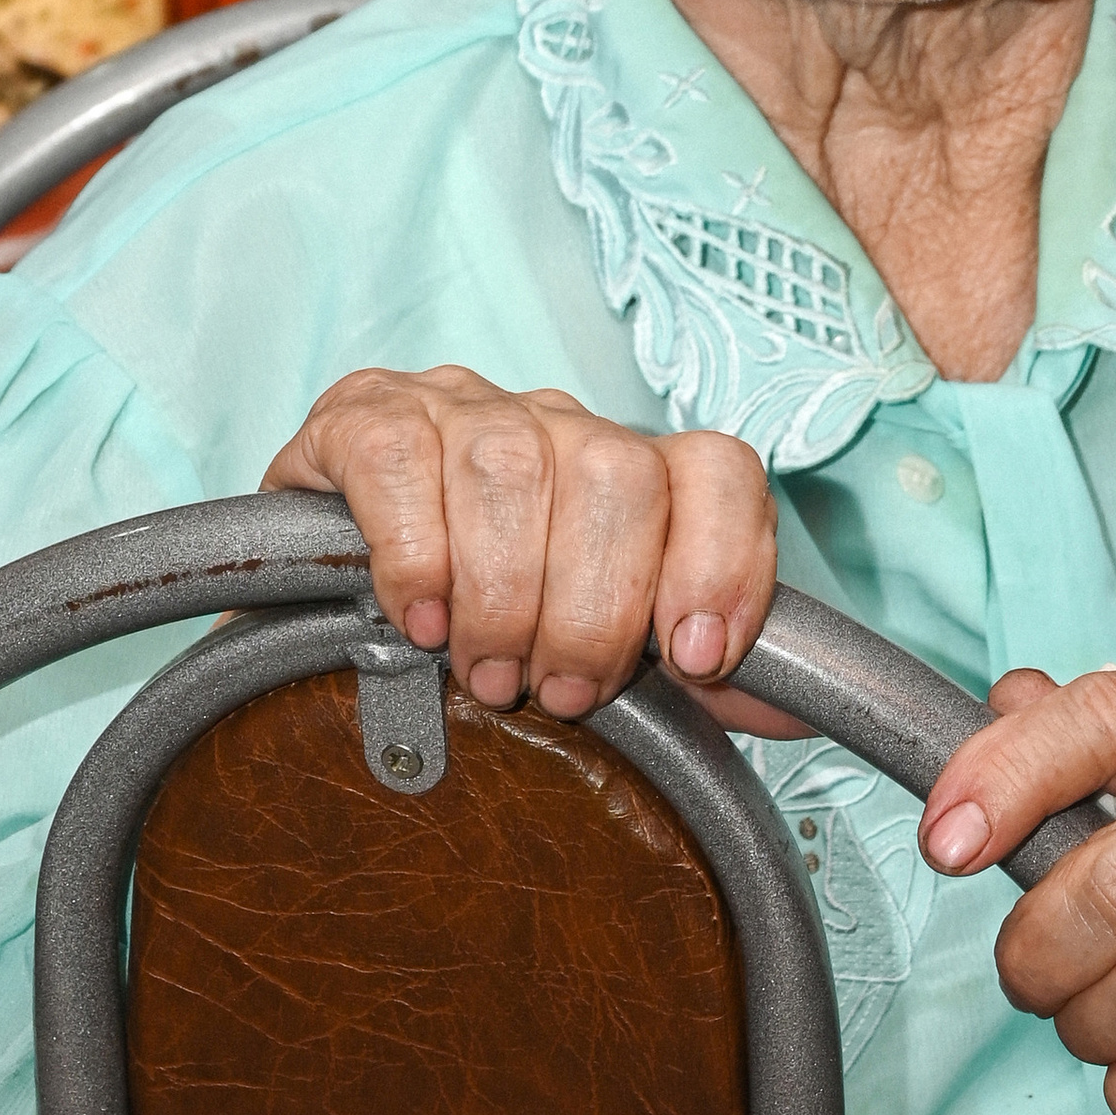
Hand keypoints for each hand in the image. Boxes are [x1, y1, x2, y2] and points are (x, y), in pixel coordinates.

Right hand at [262, 366, 778, 720]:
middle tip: (558, 689)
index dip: (722, 562)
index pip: (717, 469)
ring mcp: (459, 407)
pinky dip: (417, 556)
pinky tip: (419, 619)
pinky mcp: (363, 416)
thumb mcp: (597, 646)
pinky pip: (401, 461)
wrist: (322, 590)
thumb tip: (793, 707)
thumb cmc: (481, 620)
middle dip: (595, 609)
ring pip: (513, 466)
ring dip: (505, 595)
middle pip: (616, 475)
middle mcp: (555, 420)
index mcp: (629, 467)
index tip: (694, 659)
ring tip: (486, 672)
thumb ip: (695, 671)